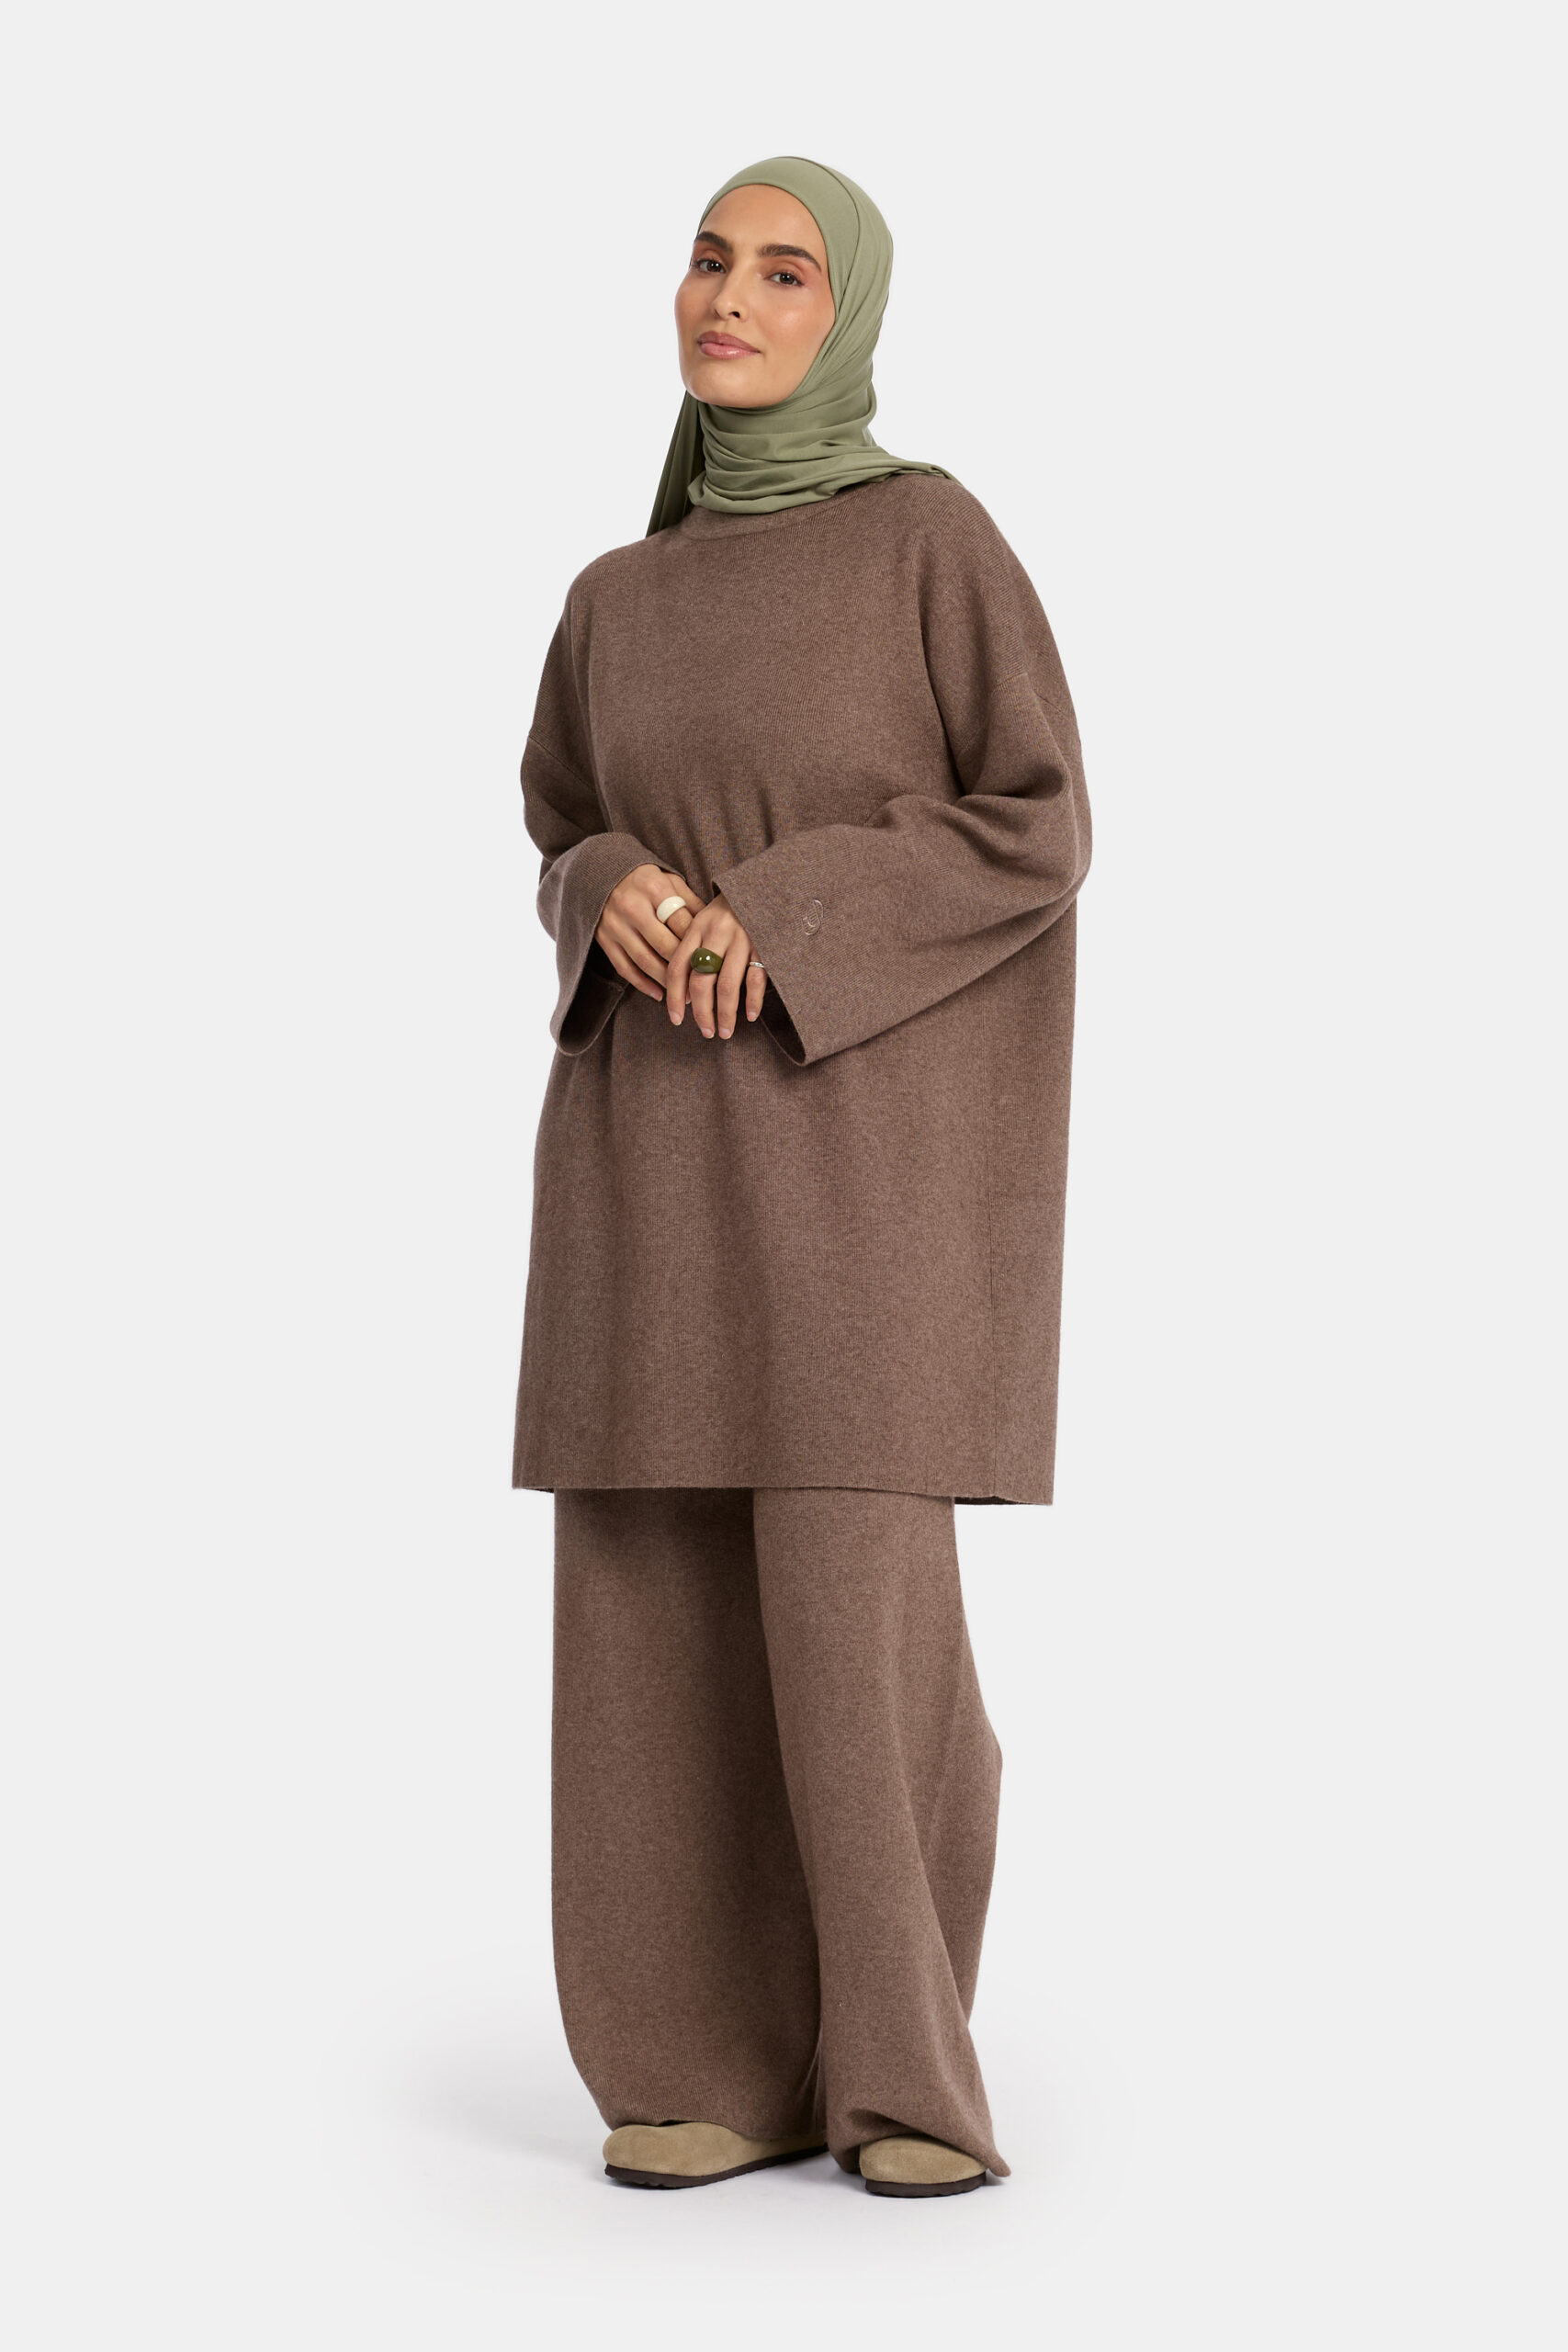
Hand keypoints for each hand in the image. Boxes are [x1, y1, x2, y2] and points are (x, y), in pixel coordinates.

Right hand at [595, 864, 699, 1000]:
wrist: (602, 874)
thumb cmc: (646, 880)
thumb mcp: (671, 881)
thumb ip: (691, 903)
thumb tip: (713, 930)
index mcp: (654, 888)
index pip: (681, 923)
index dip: (697, 943)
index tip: (712, 960)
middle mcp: (632, 907)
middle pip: (664, 945)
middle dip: (685, 968)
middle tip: (701, 984)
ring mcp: (616, 925)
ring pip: (645, 960)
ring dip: (666, 981)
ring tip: (683, 994)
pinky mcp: (604, 939)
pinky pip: (624, 967)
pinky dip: (642, 984)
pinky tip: (658, 993)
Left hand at [663, 891, 765, 1038]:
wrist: (764, 883)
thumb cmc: (729, 910)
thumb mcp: (705, 921)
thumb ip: (692, 950)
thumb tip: (685, 996)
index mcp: (697, 927)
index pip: (677, 968)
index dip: (673, 997)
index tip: (675, 1019)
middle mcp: (716, 933)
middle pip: (701, 981)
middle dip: (701, 1012)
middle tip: (705, 1031)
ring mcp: (742, 939)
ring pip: (727, 985)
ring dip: (725, 1013)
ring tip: (724, 1032)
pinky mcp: (765, 945)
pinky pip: (756, 979)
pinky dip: (753, 1000)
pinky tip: (750, 1015)